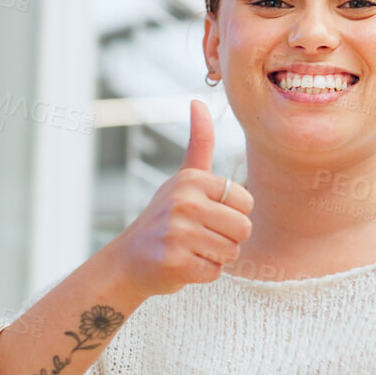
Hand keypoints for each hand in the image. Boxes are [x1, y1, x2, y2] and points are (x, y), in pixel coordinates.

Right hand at [106, 99, 253, 298]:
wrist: (129, 260)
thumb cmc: (165, 217)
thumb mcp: (183, 178)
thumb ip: (199, 143)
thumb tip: (198, 101)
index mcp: (192, 180)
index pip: (246, 202)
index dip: (233, 214)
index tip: (208, 215)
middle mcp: (184, 202)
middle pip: (244, 229)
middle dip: (227, 238)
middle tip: (199, 236)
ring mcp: (177, 233)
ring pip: (231, 252)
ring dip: (215, 257)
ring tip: (191, 249)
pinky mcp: (174, 262)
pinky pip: (215, 272)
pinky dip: (203, 274)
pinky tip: (183, 264)